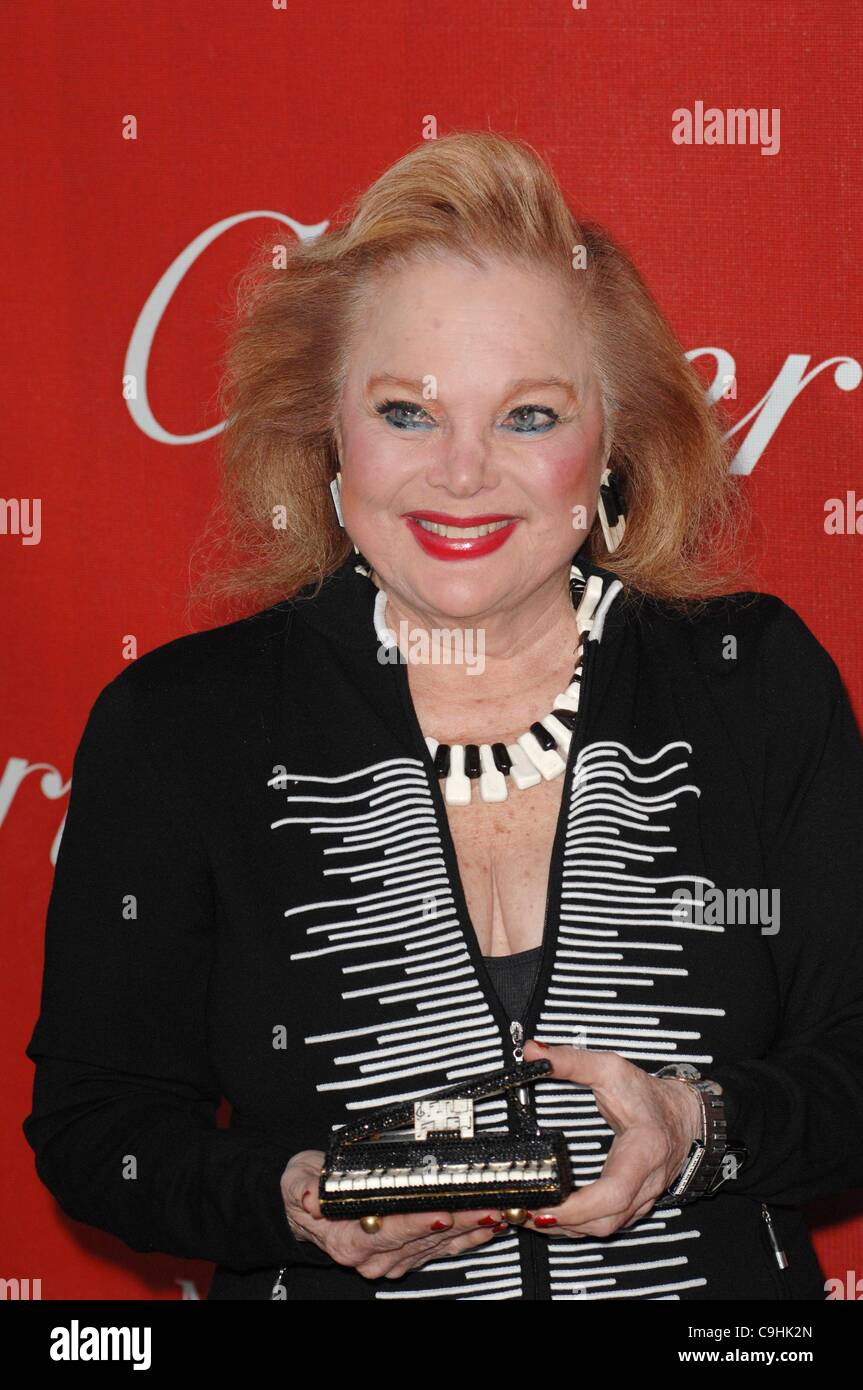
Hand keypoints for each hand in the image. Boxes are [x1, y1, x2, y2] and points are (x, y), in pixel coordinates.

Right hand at [279, 1150, 509, 1278]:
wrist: (309, 1210)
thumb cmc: (307, 1190)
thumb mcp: (294, 1181)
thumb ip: (302, 1188)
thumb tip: (311, 1195)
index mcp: (348, 1239)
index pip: (388, 1231)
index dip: (417, 1223)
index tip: (443, 1214)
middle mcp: (373, 1256)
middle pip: (422, 1238)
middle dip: (459, 1223)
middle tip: (488, 1207)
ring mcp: (393, 1258)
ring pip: (438, 1244)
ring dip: (471, 1229)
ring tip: (497, 1212)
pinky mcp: (409, 1254)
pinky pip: (443, 1248)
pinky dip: (469, 1236)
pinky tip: (489, 1224)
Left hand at [520, 1041, 707, 1237]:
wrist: (683, 1117)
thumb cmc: (650, 1096)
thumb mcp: (611, 1069)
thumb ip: (570, 1061)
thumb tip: (534, 1052)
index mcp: (643, 1152)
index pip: (613, 1193)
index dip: (577, 1207)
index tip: (544, 1205)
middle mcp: (645, 1184)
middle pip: (604, 1222)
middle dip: (560, 1223)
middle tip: (520, 1210)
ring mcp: (641, 1200)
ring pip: (602, 1230)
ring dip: (563, 1228)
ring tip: (525, 1214)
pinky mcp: (633, 1206)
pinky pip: (604, 1225)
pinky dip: (575, 1226)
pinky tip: (549, 1215)